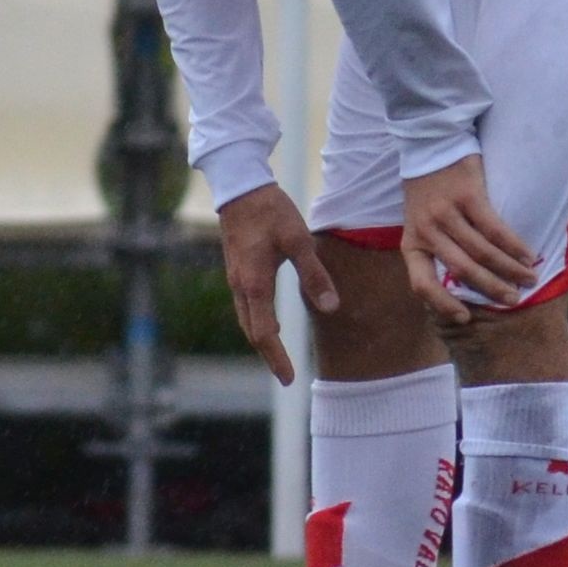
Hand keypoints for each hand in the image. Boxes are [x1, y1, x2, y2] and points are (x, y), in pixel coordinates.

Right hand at [214, 182, 338, 383]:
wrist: (239, 188)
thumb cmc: (271, 211)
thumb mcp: (299, 240)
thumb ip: (315, 274)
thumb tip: (332, 307)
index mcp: (255, 283)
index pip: (264, 333)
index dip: (277, 358)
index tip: (289, 378)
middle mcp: (240, 286)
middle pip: (252, 332)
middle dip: (269, 355)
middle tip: (286, 376)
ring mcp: (235, 279)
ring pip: (246, 320)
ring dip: (262, 340)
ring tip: (279, 356)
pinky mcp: (236, 271)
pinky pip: (246, 307)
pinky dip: (257, 323)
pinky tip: (269, 324)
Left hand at [400, 157, 539, 326]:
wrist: (429, 143)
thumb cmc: (427, 189)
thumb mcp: (418, 223)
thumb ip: (434, 249)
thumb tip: (460, 284)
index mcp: (411, 242)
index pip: (422, 283)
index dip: (443, 305)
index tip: (465, 319)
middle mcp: (427, 230)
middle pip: (462, 270)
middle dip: (492, 289)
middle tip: (513, 300)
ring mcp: (446, 213)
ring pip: (482, 252)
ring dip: (509, 269)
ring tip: (529, 279)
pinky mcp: (467, 195)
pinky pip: (495, 228)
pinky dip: (514, 246)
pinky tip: (528, 255)